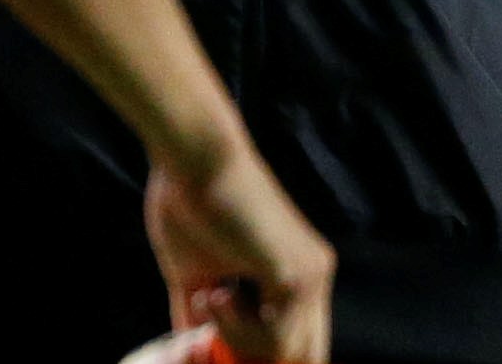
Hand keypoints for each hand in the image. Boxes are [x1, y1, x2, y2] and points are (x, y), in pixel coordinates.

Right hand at [141, 144, 334, 362]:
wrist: (194, 157)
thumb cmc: (188, 202)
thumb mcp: (192, 273)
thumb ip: (199, 312)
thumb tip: (189, 344)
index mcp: (296, 274)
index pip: (298, 341)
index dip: (257, 353)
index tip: (214, 344)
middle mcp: (313, 276)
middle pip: (305, 354)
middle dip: (253, 356)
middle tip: (212, 340)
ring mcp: (311, 276)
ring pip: (288, 352)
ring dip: (238, 342)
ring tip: (209, 299)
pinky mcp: (296, 276)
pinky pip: (276, 339)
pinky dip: (237, 330)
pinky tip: (215, 294)